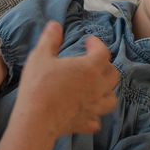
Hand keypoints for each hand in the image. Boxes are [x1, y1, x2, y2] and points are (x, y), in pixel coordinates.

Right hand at [15, 21, 117, 139]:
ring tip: (95, 87)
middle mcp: (97, 88)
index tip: (88, 41)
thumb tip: (55, 25)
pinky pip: (97, 120)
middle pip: (113, 75)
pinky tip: (87, 111)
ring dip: (106, 90)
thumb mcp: (40, 57)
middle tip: (92, 62)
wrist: (36, 120)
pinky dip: (95, 115)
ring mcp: (94, 108)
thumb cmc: (38, 86)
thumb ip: (50, 39)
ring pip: (111, 98)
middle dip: (105, 66)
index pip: (103, 52)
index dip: (97, 44)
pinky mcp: (86, 123)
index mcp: (89, 69)